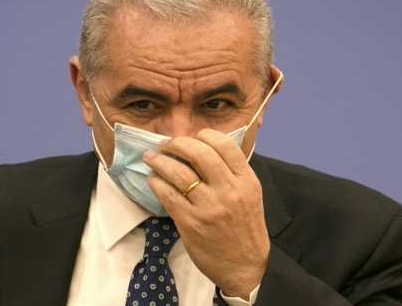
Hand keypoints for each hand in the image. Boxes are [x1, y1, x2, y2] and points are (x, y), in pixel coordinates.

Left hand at [143, 128, 269, 299]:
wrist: (245, 267)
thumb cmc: (245, 229)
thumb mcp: (250, 195)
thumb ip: (232, 173)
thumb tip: (202, 150)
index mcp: (246, 180)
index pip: (224, 144)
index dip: (203, 135)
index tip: (191, 137)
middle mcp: (230, 190)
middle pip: (199, 153)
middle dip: (177, 143)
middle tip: (166, 144)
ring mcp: (209, 207)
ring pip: (179, 172)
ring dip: (160, 160)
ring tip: (152, 158)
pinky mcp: (191, 222)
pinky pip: (168, 194)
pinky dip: (156, 182)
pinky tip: (153, 179)